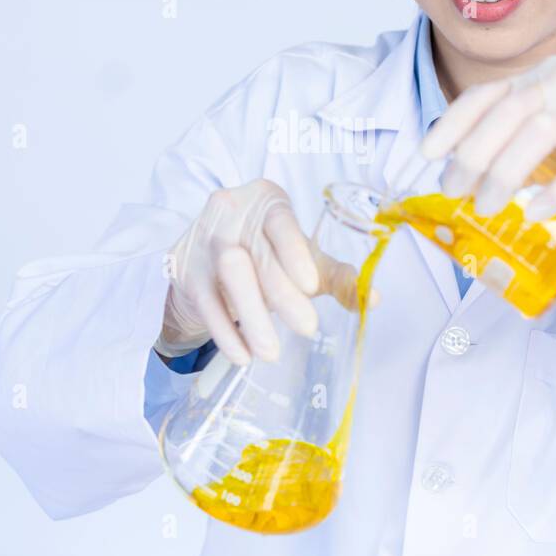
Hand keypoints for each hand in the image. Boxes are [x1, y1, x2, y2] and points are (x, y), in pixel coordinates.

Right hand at [158, 179, 364, 365]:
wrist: (210, 259)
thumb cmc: (269, 254)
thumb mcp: (305, 260)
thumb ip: (337, 276)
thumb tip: (372, 298)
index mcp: (266, 200)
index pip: (280, 222)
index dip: (294, 252)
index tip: (311, 285)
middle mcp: (229, 212)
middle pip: (255, 254)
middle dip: (281, 295)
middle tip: (308, 328)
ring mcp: (202, 239)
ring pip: (228, 277)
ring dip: (252, 317)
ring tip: (272, 352)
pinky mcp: (184, 269)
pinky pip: (206, 303)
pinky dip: (225, 333)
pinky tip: (244, 355)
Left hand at [420, 55, 555, 219]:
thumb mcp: (552, 114)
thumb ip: (514, 130)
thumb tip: (461, 170)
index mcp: (540, 74)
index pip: (486, 94)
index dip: (451, 124)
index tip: (427, 154)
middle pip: (505, 113)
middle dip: (470, 156)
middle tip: (453, 191)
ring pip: (537, 134)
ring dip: (502, 175)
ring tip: (485, 207)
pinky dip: (551, 194)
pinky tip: (531, 213)